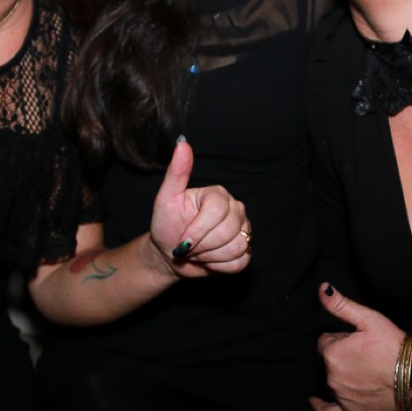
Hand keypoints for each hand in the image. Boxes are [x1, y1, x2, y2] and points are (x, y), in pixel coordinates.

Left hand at [149, 138, 251, 278]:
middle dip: (202, 245)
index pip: (216, 211)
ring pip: (235, 248)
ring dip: (209, 256)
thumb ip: (176, 173)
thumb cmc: (166, 225)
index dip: (197, 230)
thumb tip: (182, 144)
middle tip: (190, 244)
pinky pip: (239, 262)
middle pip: (227, 231)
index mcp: (218, 194)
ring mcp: (243, 229)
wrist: (170, 253)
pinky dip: (219, 266)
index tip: (182, 238)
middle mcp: (235, 208)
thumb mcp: (165, 199)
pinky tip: (209, 259)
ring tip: (199, 250)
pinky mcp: (246, 249)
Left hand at [310, 284, 402, 410]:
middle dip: (342, 355)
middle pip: (330, 361)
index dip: (341, 339)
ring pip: (333, 380)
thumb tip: (322, 289)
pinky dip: (321, 406)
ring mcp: (341, 397)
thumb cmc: (392, 346)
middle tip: (366, 355)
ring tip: (366, 370)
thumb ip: (341, 305)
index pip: (326, 342)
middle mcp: (332, 377)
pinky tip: (315, 402)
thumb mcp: (368, 319)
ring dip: (342, 374)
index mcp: (332, 354)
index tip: (358, 341)